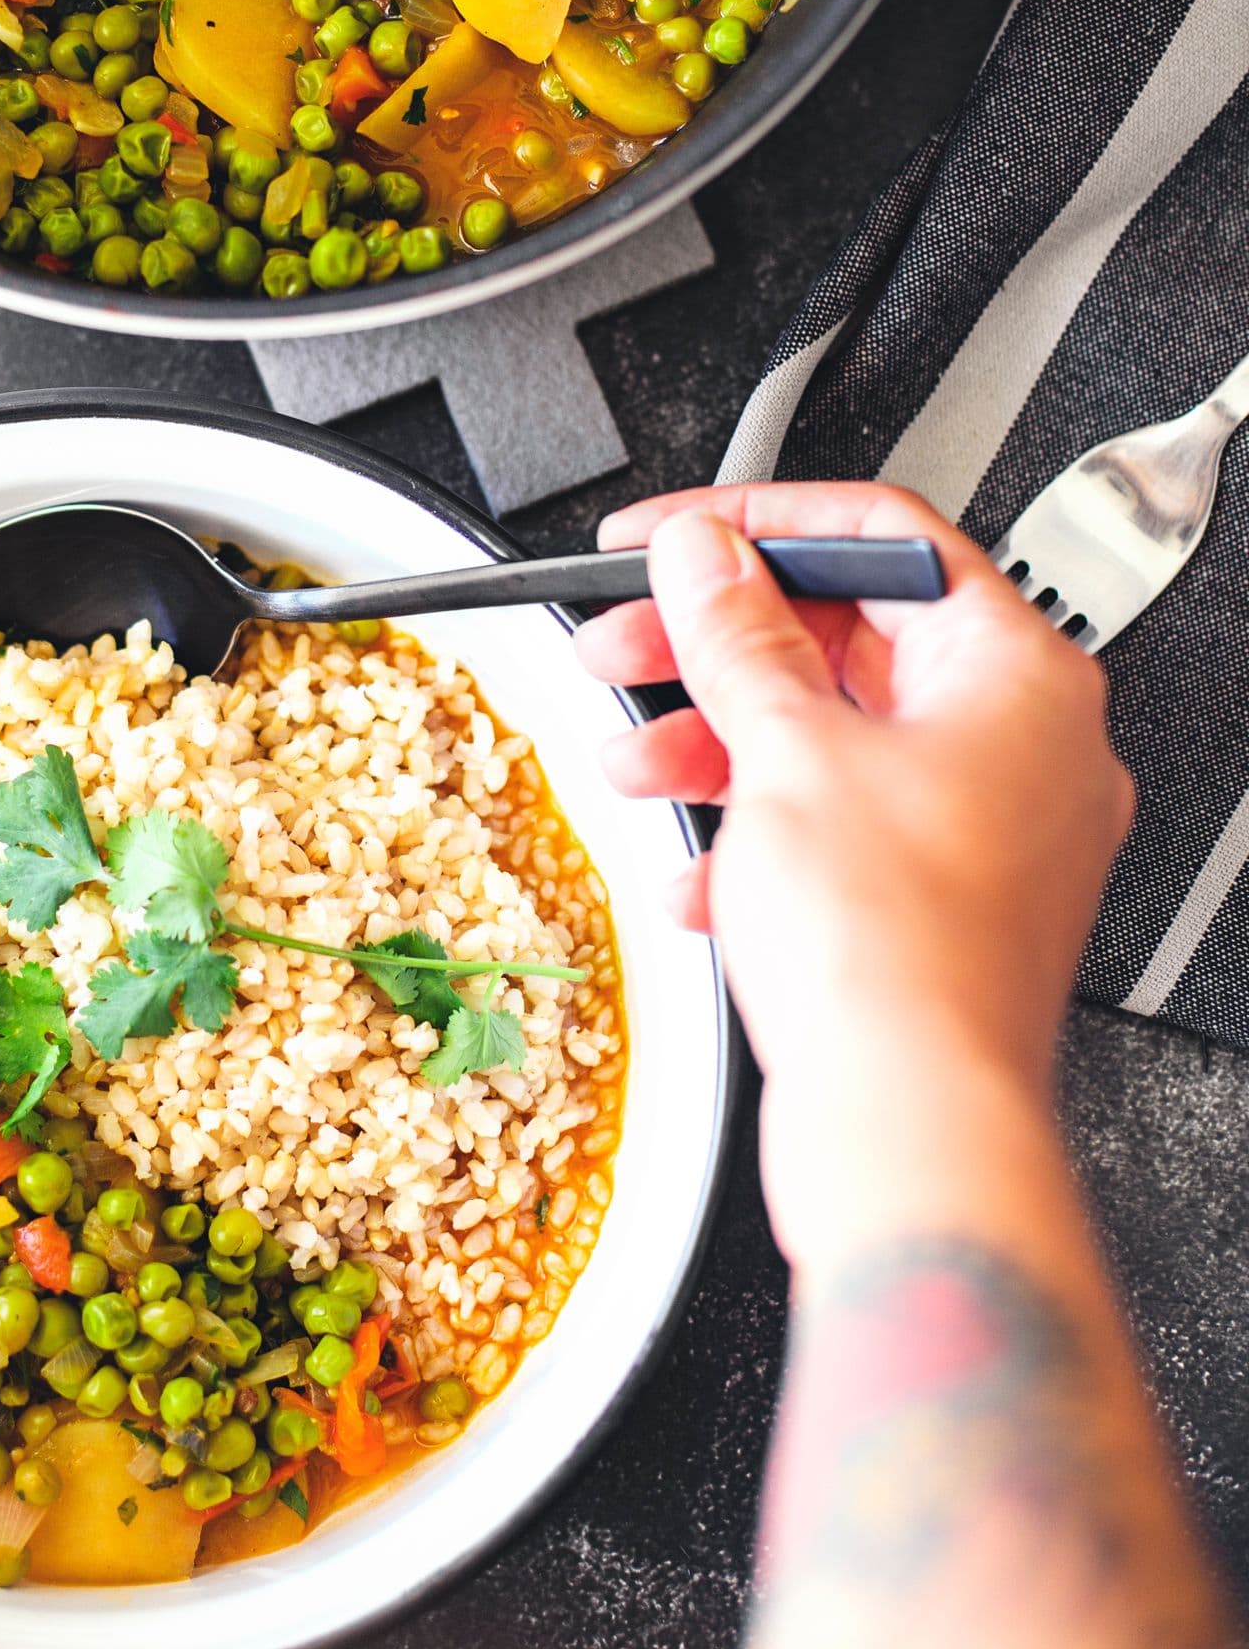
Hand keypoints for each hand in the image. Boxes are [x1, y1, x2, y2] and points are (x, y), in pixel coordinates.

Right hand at [576, 484, 1132, 1256]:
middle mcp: (1024, 745)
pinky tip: (695, 871)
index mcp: (1018, 675)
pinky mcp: (945, 904)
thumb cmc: (895, 953)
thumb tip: (705, 556)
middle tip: (625, 642)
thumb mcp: (783, 751)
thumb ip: (734, 634)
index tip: (669, 538)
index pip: (883, 540)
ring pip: (835, 739)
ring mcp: (991, 830)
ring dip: (718, 741)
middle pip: (851, 639)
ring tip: (635, 762)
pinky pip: (839, 830)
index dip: (758, 524)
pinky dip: (757, 834)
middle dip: (717, 647)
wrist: (912, 1123)